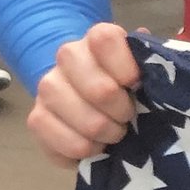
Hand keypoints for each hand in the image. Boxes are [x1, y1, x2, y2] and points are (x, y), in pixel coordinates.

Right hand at [27, 21, 140, 168]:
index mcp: (98, 38)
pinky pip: (59, 140)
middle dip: (122, 112)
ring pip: (83, 119)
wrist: (97, 106)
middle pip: (99, 89)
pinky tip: (93, 147)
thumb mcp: (148, 70)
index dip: (125, 66)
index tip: (136, 85)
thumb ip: (152, 60)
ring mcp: (48, 87)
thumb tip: (150, 50)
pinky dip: (83, 150)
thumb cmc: (129, 86)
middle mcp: (68, 56)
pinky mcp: (36, 118)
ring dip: (105, 133)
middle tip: (129, 117)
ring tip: (114, 134)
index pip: (104, 39)